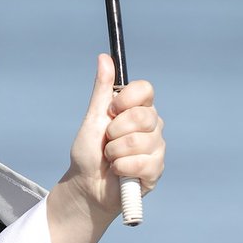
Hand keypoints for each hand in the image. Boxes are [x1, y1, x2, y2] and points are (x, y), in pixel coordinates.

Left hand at [63, 54, 165, 220]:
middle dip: (116, 131)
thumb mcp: (93, 118)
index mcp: (138, 108)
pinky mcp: (156, 170)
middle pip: (143, 115)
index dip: (127, 98)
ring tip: (110, 158)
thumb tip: (104, 57)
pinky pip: (142, 163)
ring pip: (139, 141)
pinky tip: (118, 172)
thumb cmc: (89, 152)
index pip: (146, 89)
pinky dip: (121, 168)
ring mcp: (156, 147)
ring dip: (114, 152)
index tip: (111, 110)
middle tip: (107, 141)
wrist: (86, 185)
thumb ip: (102, 90)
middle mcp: (152, 125)